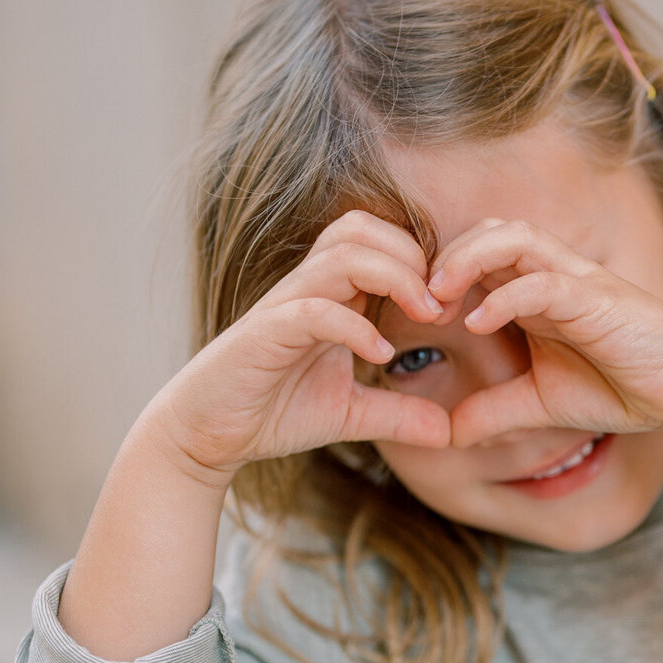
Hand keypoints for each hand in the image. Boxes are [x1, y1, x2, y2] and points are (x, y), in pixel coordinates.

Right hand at [147, 211, 451, 484]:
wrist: (207, 434)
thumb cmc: (271, 411)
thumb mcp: (350, 414)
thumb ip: (398, 415)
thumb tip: (449, 432)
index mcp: (330, 294)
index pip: (381, 241)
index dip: (425, 262)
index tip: (455, 306)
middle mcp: (308, 288)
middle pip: (363, 228)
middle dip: (414, 257)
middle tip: (444, 306)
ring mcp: (285, 305)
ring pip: (342, 254)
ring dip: (394, 277)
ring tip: (425, 317)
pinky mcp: (265, 333)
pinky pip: (315, 309)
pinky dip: (354, 326)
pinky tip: (380, 354)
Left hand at [425, 218, 662, 448]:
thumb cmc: (624, 387)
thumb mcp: (542, 404)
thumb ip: (496, 411)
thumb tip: (449, 433)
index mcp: (537, 292)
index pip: (477, 256)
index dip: (437, 274)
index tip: (408, 311)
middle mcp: (553, 275)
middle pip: (486, 232)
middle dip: (441, 257)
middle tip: (413, 298)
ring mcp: (575, 282)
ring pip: (512, 237)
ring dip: (466, 260)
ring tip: (438, 296)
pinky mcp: (596, 300)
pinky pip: (542, 282)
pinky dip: (505, 296)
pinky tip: (479, 323)